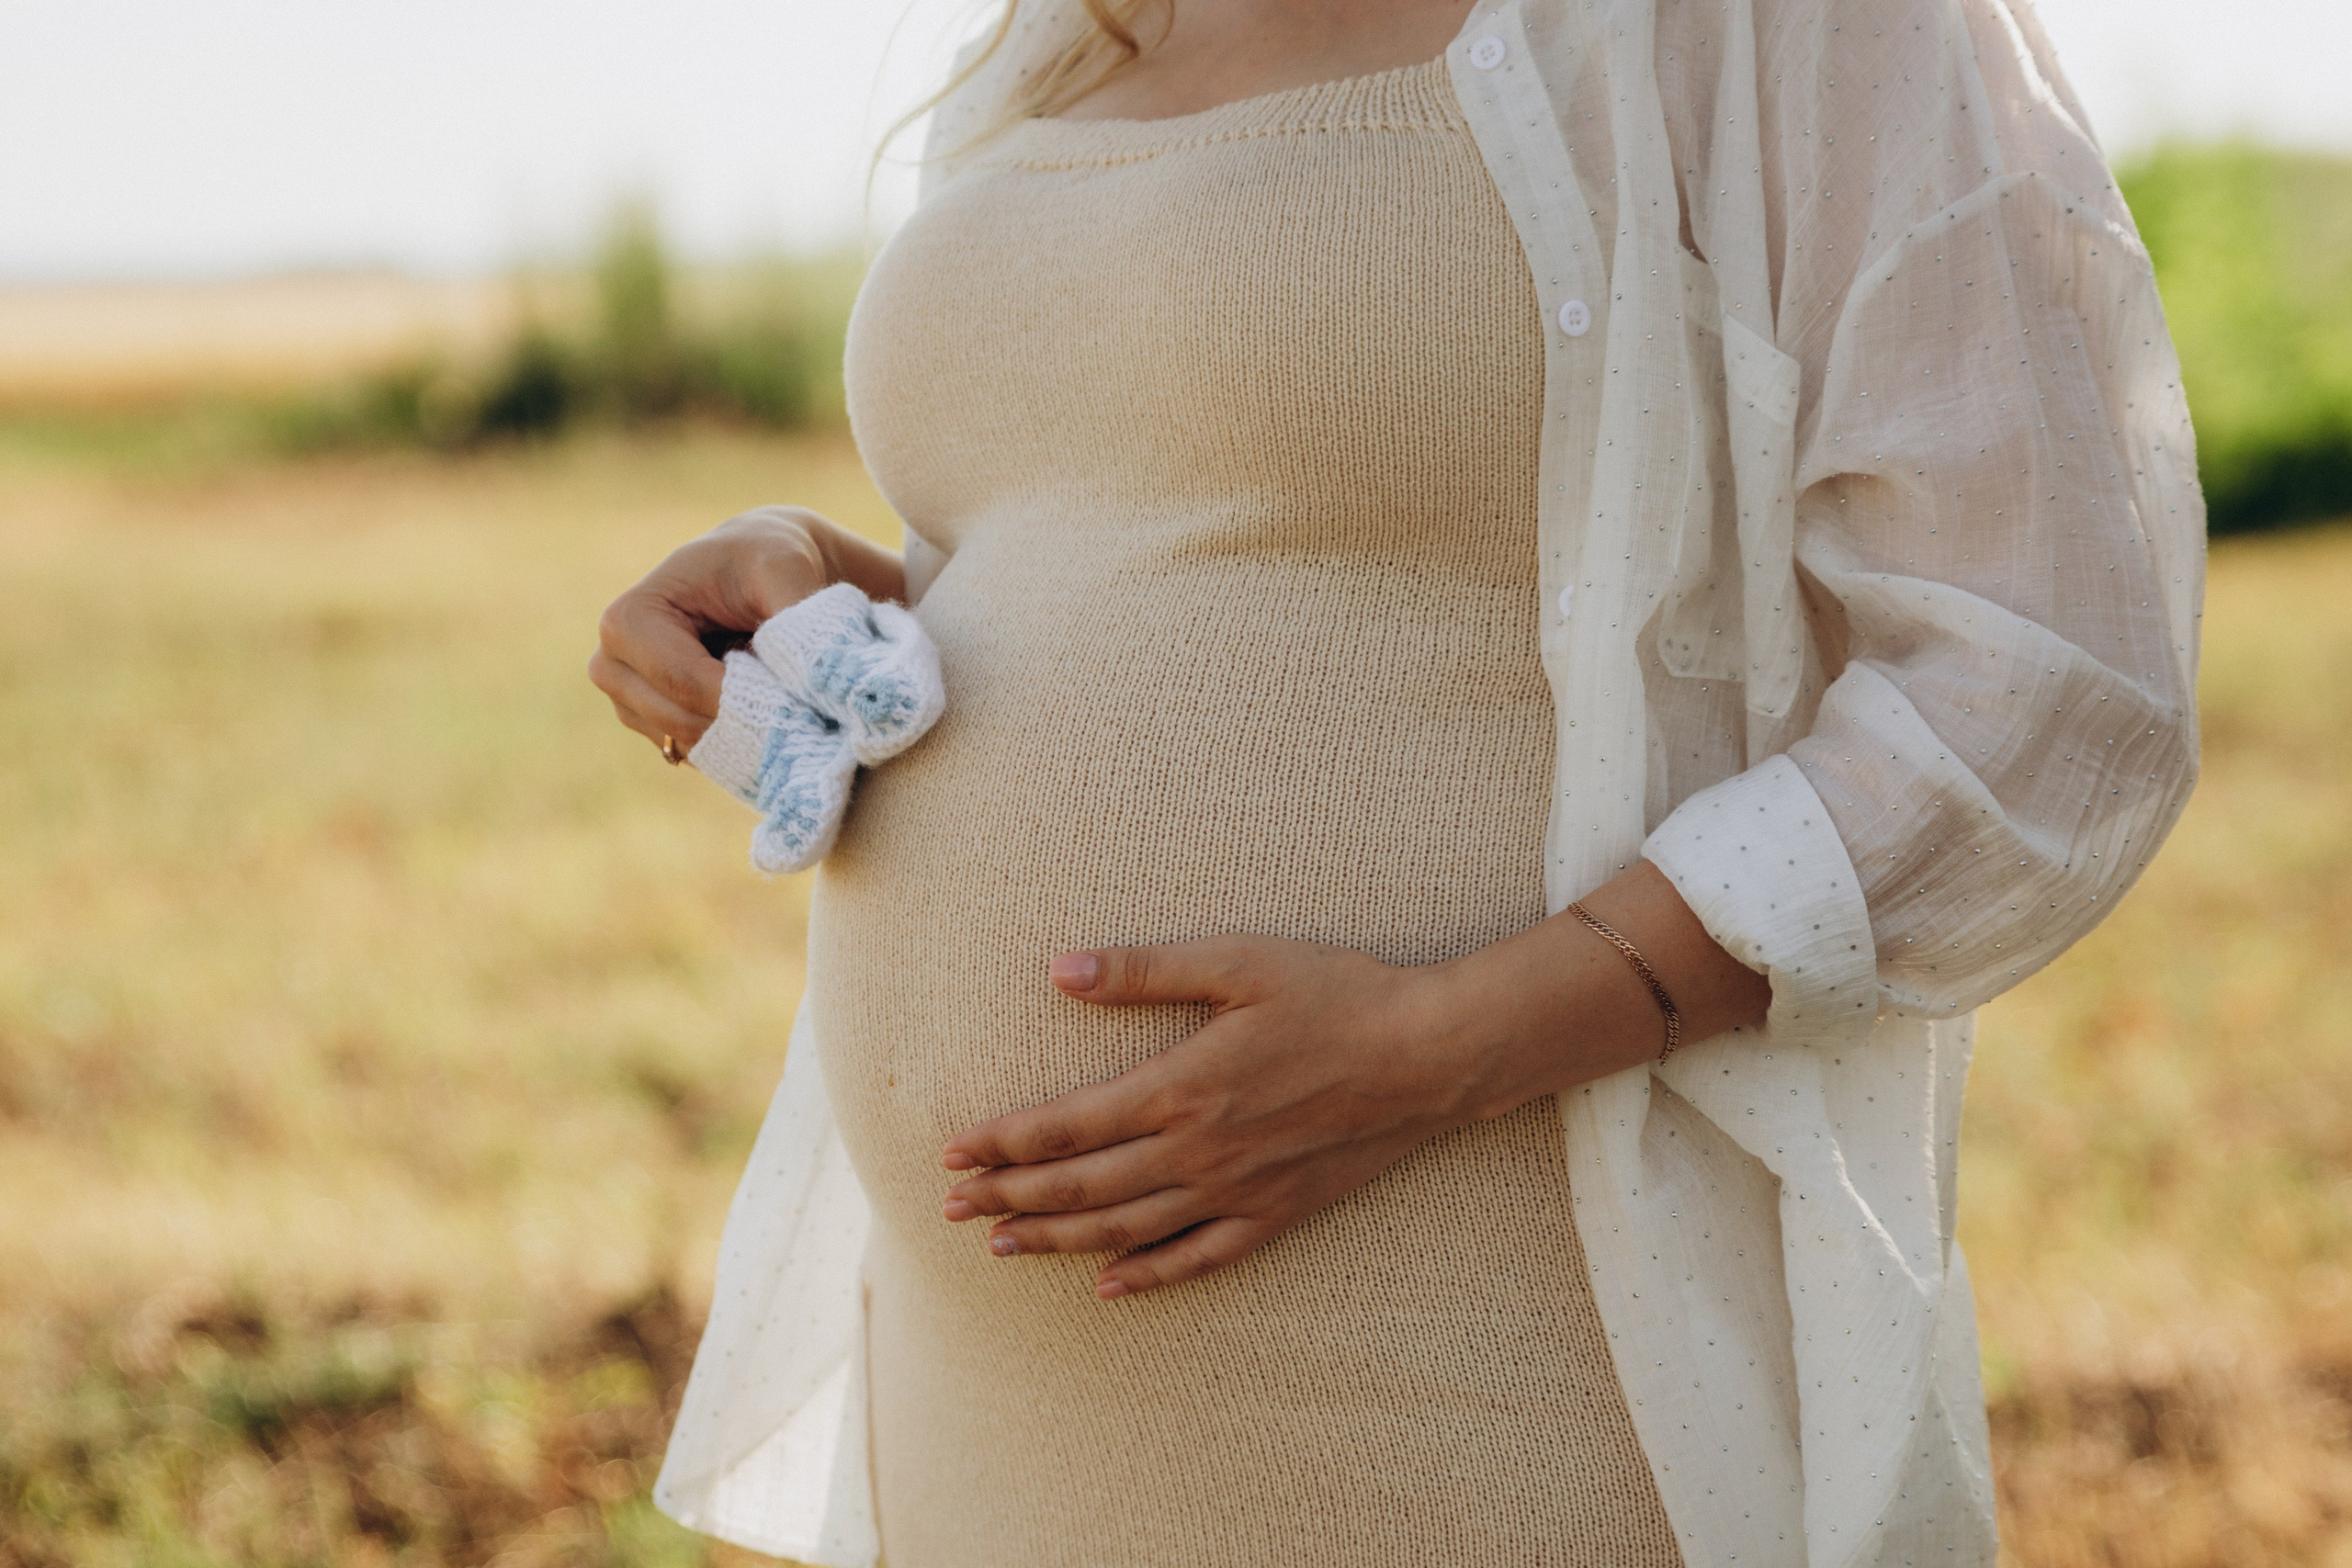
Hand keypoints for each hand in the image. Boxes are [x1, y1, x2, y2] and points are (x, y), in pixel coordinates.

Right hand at [587, 505, 904, 756]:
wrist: (755, 569)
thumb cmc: (764, 560)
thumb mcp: (786, 570)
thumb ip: (797, 622)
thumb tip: (816, 684)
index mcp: (627, 620)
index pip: (684, 683)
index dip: (746, 696)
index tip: (801, 694)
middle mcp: (611, 666)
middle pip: (683, 723)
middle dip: (749, 719)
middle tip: (803, 698)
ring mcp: (627, 704)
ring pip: (695, 746)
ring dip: (748, 732)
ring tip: (779, 688)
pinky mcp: (653, 729)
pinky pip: (704, 756)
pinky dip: (742, 742)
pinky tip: (765, 705)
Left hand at [936, 861, 1775, 1300]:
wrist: (1430, 1055)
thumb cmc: (1336, 995)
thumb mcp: (1238, 960)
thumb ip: (1144, 969)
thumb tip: (1060, 968)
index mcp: (1179, 1086)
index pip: (1065, 1127)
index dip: (1002, 1142)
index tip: (952, 1150)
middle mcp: (1197, 1151)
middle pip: (1081, 1188)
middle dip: (1009, 1198)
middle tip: (952, 1208)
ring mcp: (1236, 1191)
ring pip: (1126, 1230)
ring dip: (1057, 1241)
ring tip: (1003, 1246)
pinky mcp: (1275, 1213)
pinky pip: (1200, 1257)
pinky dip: (1150, 1275)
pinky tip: (1111, 1287)